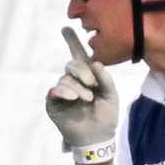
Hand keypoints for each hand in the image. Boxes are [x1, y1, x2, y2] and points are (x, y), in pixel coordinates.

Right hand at [46, 27, 118, 150]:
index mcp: (87, 77)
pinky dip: (64, 92)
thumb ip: (105, 78)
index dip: (72, 41)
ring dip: (77, 87)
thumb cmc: (106, 116)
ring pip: (65, 79)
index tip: (66, 27)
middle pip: (71, 65)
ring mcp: (62, 93)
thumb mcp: (111, 94)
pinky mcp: (53, 104)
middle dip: (82, 72)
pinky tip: (73, 98)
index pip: (78, 56)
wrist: (98, 137)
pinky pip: (54, 91)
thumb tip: (95, 62)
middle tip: (92, 84)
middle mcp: (73, 82)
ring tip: (87, 99)